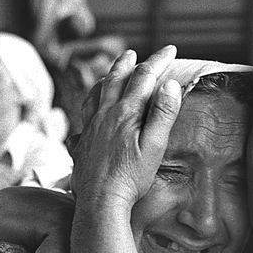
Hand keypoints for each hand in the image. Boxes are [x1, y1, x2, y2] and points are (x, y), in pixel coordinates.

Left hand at [70, 46, 181, 209]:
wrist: (100, 203)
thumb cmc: (131, 178)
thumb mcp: (154, 146)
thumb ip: (163, 114)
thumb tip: (171, 84)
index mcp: (125, 113)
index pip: (144, 77)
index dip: (158, 61)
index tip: (171, 50)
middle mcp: (103, 115)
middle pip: (114, 81)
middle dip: (126, 64)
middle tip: (132, 53)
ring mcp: (89, 130)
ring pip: (93, 97)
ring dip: (103, 82)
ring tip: (107, 77)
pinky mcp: (81, 146)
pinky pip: (81, 123)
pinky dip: (87, 114)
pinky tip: (87, 121)